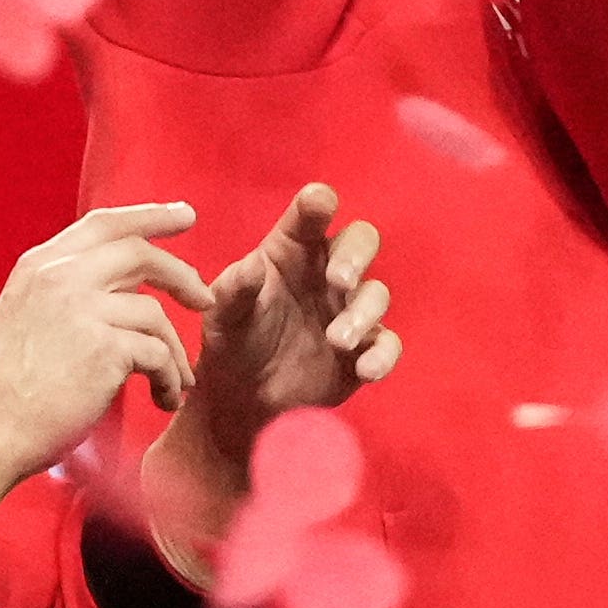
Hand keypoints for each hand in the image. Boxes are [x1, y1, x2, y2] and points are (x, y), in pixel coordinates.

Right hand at [0, 204, 213, 486]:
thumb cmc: (5, 389)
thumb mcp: (26, 315)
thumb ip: (65, 290)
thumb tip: (121, 283)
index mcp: (40, 265)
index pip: (104, 223)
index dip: (149, 215)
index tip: (184, 214)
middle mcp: (61, 277)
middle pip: (139, 253)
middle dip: (181, 273)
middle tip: (205, 297)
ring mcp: (83, 309)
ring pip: (155, 312)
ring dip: (175, 349)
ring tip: (179, 380)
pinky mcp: (103, 348)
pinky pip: (157, 353)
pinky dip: (168, 377)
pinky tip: (164, 397)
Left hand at [141, 187, 402, 571]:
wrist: (241, 403)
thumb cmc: (232, 340)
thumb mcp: (221, 314)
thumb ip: (235, 289)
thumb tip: (253, 266)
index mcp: (292, 250)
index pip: (311, 215)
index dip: (318, 204)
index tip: (319, 204)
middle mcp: (328, 271)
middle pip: (360, 241)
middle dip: (355, 256)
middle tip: (339, 280)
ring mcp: (350, 310)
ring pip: (376, 294)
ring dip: (363, 313)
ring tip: (337, 340)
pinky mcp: (363, 350)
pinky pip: (386, 344)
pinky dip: (382, 355)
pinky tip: (366, 370)